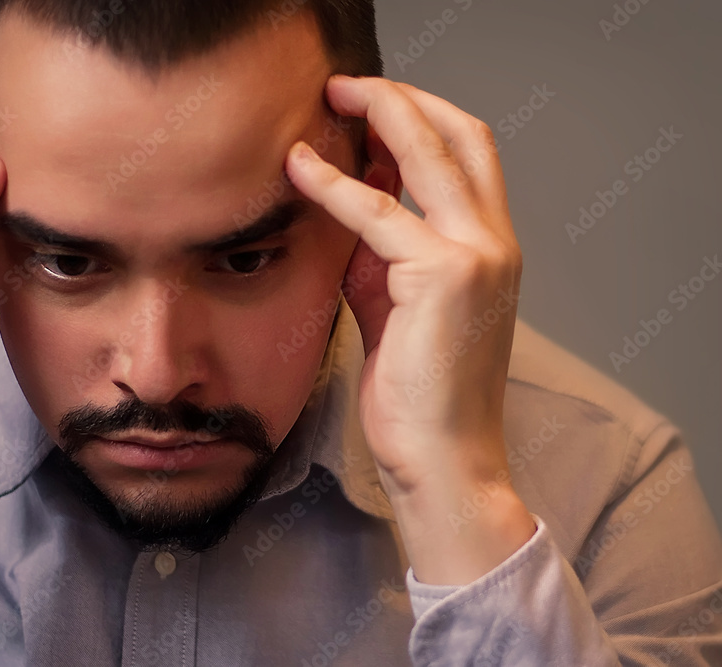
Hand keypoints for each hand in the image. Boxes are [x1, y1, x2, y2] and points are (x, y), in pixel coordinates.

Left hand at [285, 75, 535, 584]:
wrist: (443, 457)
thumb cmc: (420, 391)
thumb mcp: (397, 305)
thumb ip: (381, 252)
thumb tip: (350, 204)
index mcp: (490, 248)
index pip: (466, 155)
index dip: (419, 119)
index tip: (367, 107)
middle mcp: (495, 242)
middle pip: (460, 134)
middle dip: (402, 98)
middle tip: (345, 85)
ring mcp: (477, 255)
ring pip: (428, 153)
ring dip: (378, 114)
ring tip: (327, 100)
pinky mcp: (443, 277)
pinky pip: (377, 212)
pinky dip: (334, 184)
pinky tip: (299, 166)